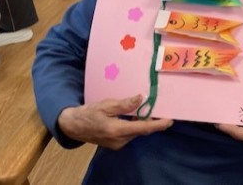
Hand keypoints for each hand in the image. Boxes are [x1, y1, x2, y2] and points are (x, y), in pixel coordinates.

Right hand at [57, 94, 172, 149]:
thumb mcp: (106, 104)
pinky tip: (136, 116)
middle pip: (141, 130)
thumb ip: (124, 104)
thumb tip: (140, 99)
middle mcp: (119, 141)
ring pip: (136, 132)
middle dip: (152, 121)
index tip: (170, 120)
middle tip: (161, 109)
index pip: (142, 128)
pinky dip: (135, 125)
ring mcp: (117, 144)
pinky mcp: (115, 144)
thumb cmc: (88, 113)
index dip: (158, 125)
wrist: (73, 126)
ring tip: (149, 110)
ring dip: (142, 122)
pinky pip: (130, 134)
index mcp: (117, 130)